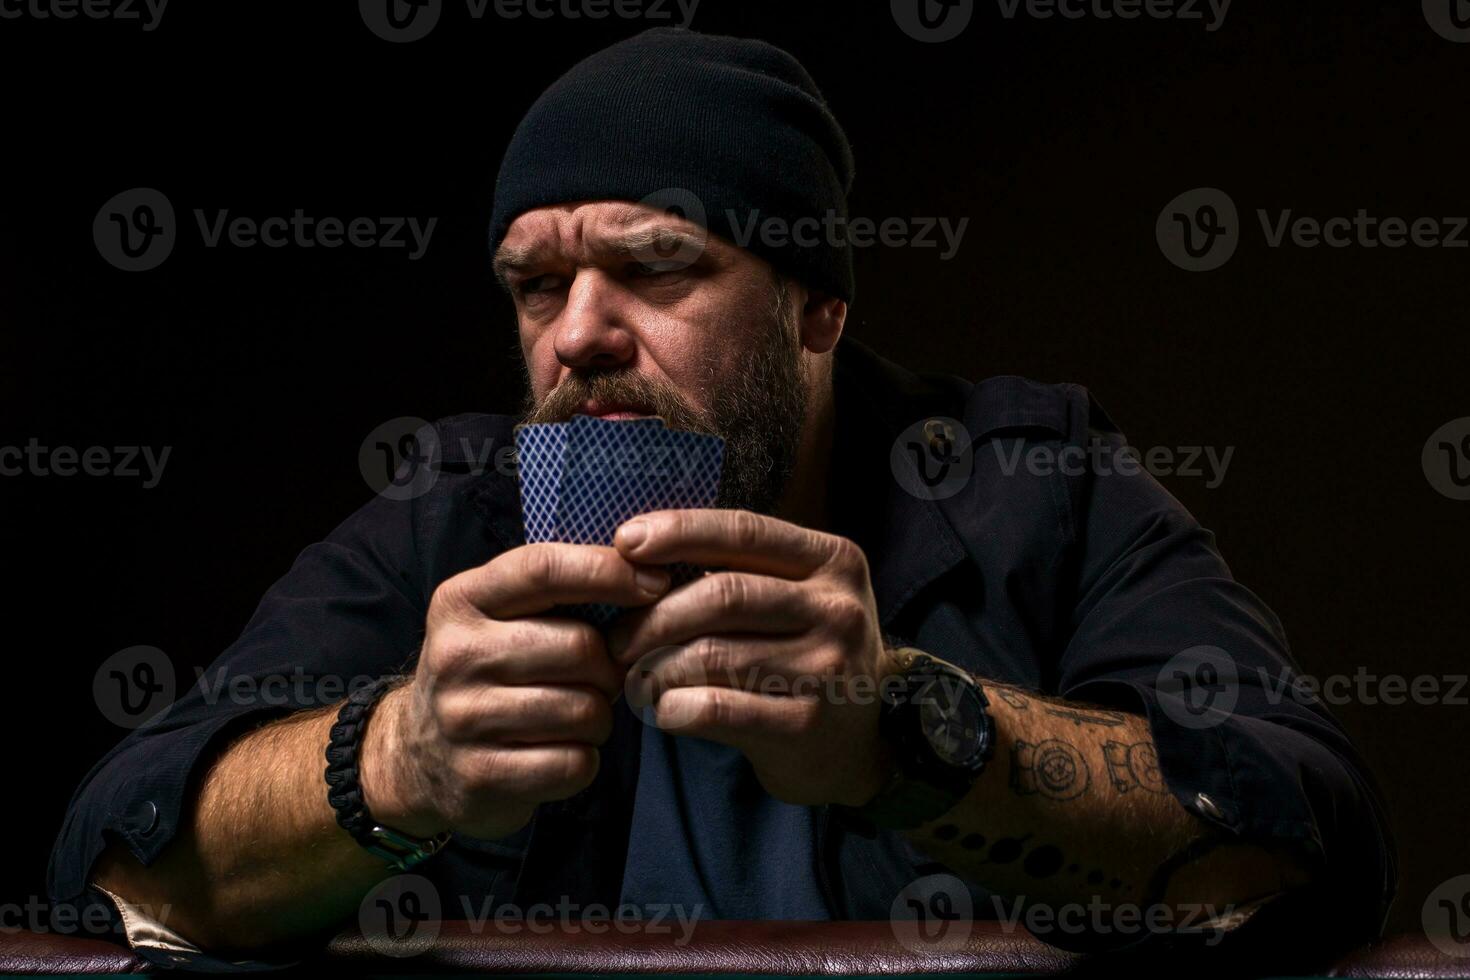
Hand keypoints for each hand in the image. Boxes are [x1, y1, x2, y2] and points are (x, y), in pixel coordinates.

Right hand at [360, 543, 669, 839]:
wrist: (417, 755)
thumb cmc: (486, 671)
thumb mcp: (498, 616)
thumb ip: (556, 590)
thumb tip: (649, 573)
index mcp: (461, 600)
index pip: (542, 569)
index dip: (608, 572)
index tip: (656, 583)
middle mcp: (454, 655)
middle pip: (578, 647)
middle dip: (610, 667)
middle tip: (604, 678)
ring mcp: (462, 719)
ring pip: (584, 710)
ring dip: (600, 717)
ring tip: (582, 716)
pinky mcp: (479, 777)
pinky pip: (573, 764)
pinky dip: (584, 760)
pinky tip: (563, 752)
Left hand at [607, 509, 900, 807]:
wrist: (858, 744)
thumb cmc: (805, 653)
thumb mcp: (797, 594)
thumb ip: (740, 567)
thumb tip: (638, 549)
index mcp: (833, 560)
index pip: (744, 531)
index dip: (679, 531)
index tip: (624, 541)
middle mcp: (839, 609)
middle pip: (722, 595)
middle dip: (654, 615)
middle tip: (617, 638)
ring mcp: (827, 670)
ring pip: (711, 655)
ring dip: (655, 667)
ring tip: (634, 676)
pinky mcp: (806, 725)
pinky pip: (715, 708)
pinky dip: (673, 707)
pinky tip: (664, 708)